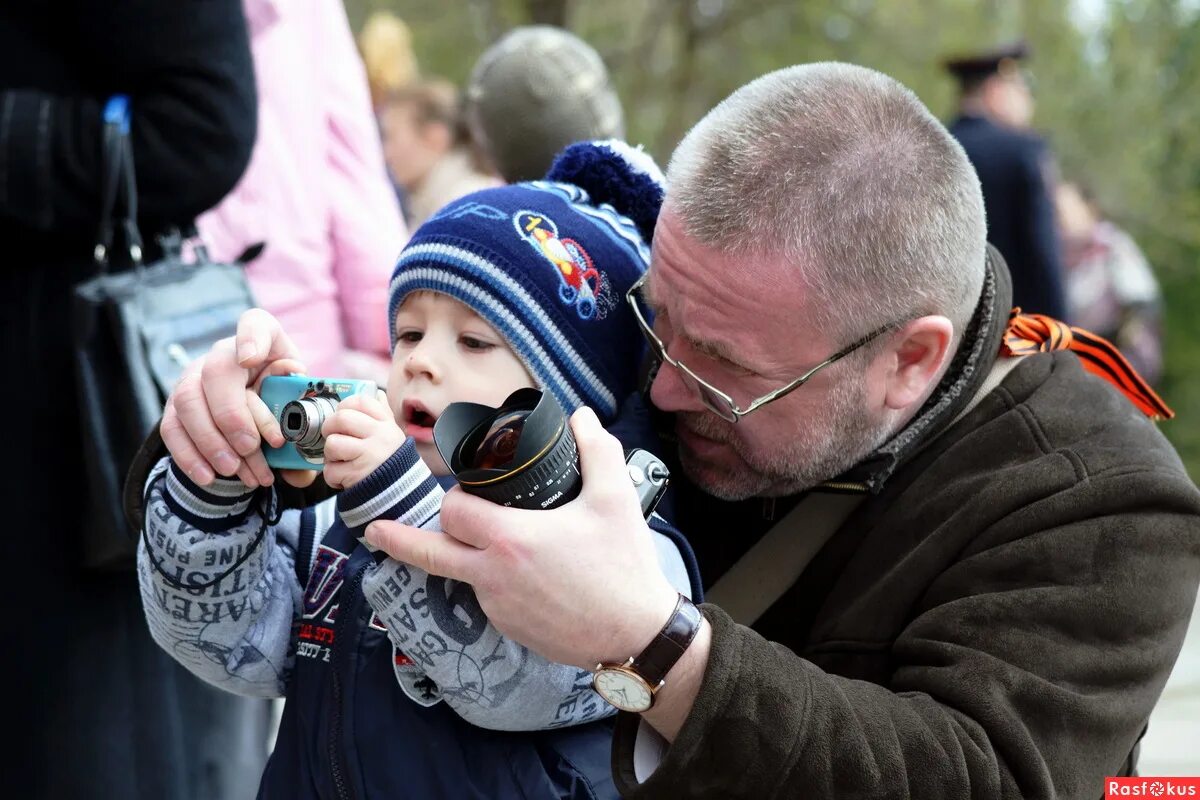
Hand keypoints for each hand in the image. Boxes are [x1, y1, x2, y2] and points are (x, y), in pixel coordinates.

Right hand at [159, 308, 311, 488]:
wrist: (255, 403)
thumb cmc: (285, 399)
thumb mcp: (302, 406)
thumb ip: (303, 432)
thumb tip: (299, 469)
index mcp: (263, 341)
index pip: (255, 324)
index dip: (251, 338)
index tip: (251, 359)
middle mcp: (224, 353)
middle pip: (216, 371)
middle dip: (231, 413)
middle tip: (250, 447)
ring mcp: (194, 376)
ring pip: (188, 400)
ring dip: (211, 440)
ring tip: (233, 469)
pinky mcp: (176, 404)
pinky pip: (172, 427)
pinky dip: (189, 455)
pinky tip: (209, 477)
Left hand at [320, 390, 406, 489]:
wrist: (402, 493)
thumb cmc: (391, 461)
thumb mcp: (393, 434)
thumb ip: (383, 414)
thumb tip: (376, 393)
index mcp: (386, 424)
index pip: (361, 401)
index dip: (344, 405)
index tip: (341, 415)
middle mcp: (380, 436)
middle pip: (341, 418)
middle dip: (329, 428)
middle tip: (333, 437)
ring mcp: (368, 455)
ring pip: (332, 444)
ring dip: (330, 455)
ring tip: (342, 460)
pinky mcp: (357, 475)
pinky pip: (330, 470)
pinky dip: (333, 476)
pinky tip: (344, 477)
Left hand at [363, 407, 679, 669]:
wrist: (636, 636)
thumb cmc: (624, 568)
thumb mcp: (616, 500)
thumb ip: (598, 450)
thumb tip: (583, 418)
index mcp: (511, 540)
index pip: (451, 512)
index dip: (452, 496)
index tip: (461, 490)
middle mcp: (493, 577)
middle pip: (425, 553)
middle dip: (401, 536)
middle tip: (380, 527)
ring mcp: (497, 610)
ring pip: (457, 577)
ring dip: (459, 558)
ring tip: (479, 545)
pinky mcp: (509, 631)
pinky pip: (484, 601)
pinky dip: (490, 584)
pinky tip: (521, 574)